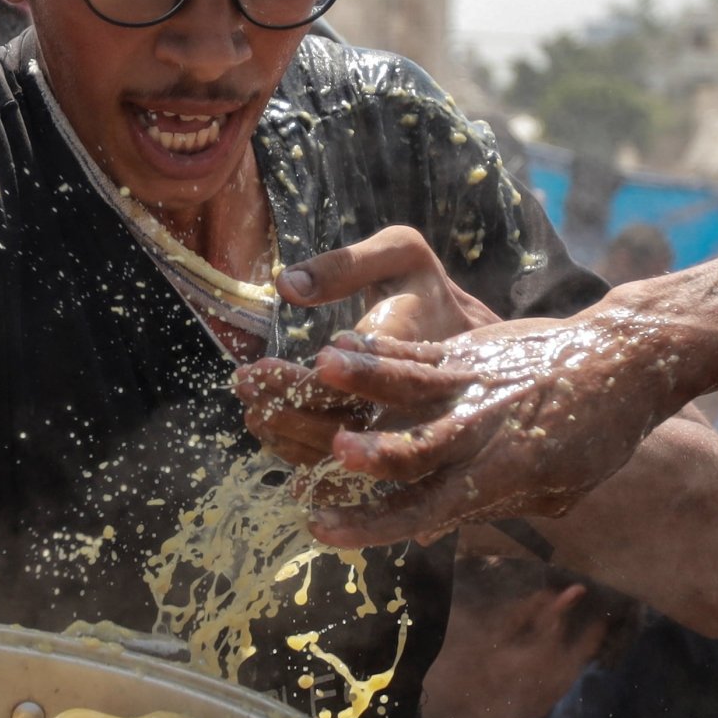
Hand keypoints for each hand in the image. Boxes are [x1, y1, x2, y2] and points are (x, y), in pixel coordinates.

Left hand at [233, 227, 501, 465]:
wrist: (474, 335)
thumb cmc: (426, 286)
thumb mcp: (399, 253)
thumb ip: (345, 266)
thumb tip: (287, 286)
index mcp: (411, 354)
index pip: (344, 386)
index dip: (295, 383)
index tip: (256, 370)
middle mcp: (409, 406)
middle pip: (336, 428)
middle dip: (281, 410)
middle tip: (243, 384)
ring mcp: (399, 433)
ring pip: (337, 455)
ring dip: (284, 434)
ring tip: (250, 408)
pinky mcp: (388, 447)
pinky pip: (344, 464)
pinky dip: (301, 449)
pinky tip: (271, 430)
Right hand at [244, 308, 679, 547]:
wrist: (626, 358)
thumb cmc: (597, 435)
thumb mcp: (559, 488)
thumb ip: (492, 505)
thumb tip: (427, 529)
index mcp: (504, 473)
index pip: (429, 506)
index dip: (373, 521)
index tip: (321, 528)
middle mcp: (484, 428)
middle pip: (418, 446)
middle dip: (371, 453)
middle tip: (328, 454)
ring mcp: (475, 383)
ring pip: (411, 385)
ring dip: (363, 380)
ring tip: (319, 369)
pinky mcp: (471, 348)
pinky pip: (418, 351)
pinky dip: (378, 348)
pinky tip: (336, 344)